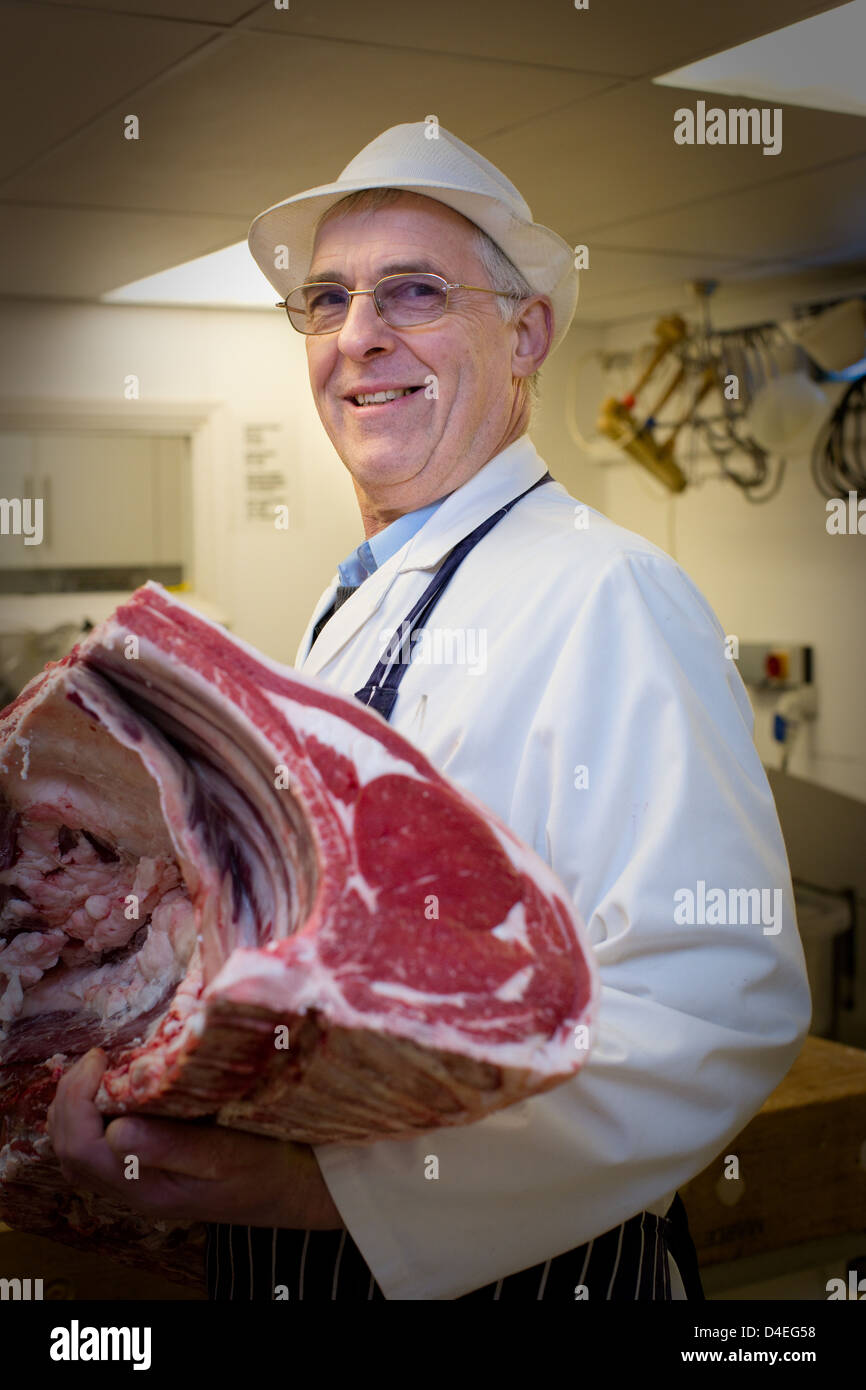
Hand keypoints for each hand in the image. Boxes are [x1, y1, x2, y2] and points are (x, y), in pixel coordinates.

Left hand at [45, 1048, 344, 1228]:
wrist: (291, 1190)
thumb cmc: (266, 1168)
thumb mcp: (227, 1154)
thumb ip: (171, 1146)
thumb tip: (115, 1131)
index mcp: (147, 1187)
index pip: (82, 1148)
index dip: (77, 1099)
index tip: (101, 1057)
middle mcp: (133, 1189)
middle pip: (70, 1151)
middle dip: (68, 1099)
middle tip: (95, 1057)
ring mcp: (138, 1181)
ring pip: (79, 1151)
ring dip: (76, 1107)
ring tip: (99, 1069)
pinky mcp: (148, 1169)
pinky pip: (99, 1147)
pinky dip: (93, 1114)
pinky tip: (115, 1088)